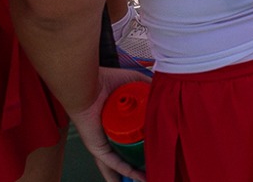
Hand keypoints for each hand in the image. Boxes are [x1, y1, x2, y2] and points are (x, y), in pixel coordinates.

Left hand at [71, 65, 153, 181]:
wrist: (87, 86)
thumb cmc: (105, 81)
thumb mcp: (133, 81)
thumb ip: (148, 86)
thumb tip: (164, 89)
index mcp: (117, 120)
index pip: (130, 137)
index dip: (142, 144)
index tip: (155, 150)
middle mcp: (109, 134)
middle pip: (125, 154)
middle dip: (137, 164)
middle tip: (151, 171)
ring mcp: (102, 143)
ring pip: (118, 164)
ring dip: (131, 173)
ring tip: (146, 180)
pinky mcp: (97, 148)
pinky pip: (112, 163)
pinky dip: (124, 171)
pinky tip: (137, 176)